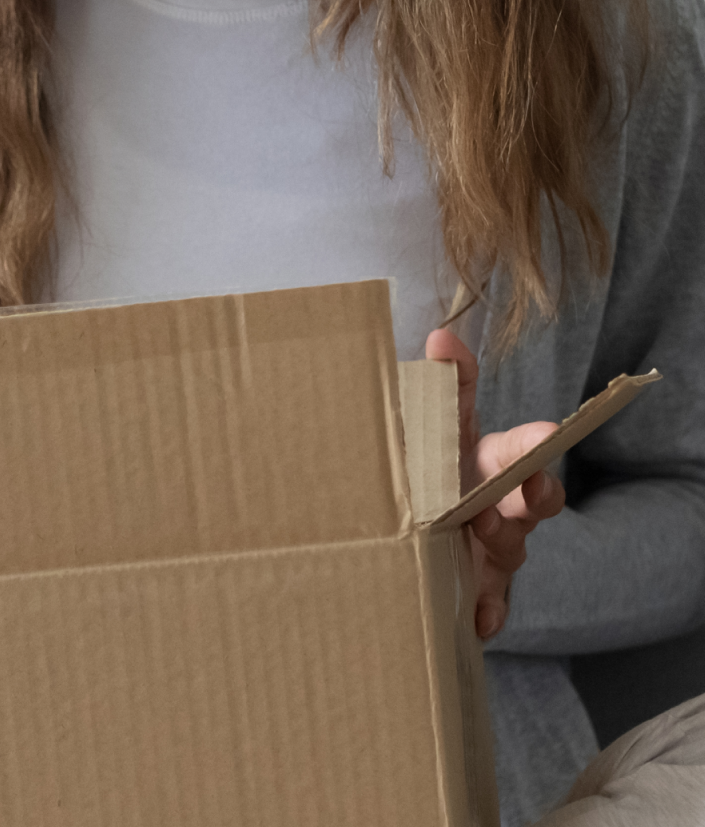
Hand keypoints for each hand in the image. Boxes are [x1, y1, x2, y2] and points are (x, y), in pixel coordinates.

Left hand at [424, 329, 565, 640]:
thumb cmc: (429, 467)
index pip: (520, 444)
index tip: (546, 431)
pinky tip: (479, 617)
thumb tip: (443, 337)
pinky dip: (488, 610)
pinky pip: (494, 603)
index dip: (533, 439)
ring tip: (479, 533)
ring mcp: (496, 547)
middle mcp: (502, 502)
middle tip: (527, 490)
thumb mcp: (433, 425)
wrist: (409, 528)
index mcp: (488, 458)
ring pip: (514, 547)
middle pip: (535, 497)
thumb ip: (446, 384)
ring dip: (501, 540)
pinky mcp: (481, 587)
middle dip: (536, 493)